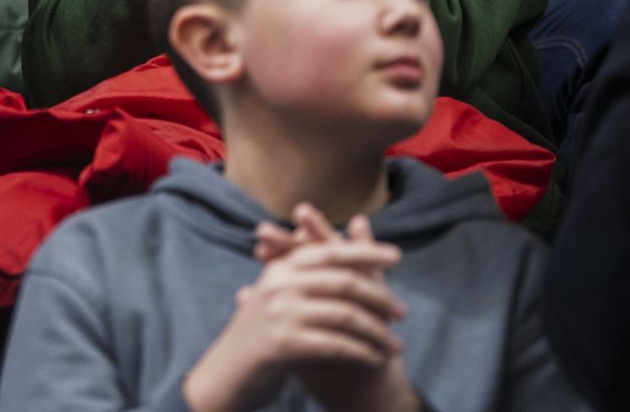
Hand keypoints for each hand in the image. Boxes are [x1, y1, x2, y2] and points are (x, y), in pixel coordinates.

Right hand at [181, 234, 407, 411]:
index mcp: (280, 270)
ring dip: (377, 331)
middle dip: (379, 296)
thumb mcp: (276, 299)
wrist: (226, 376)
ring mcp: (280, 314)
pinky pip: (337, 345)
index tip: (395, 256)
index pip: (328, 252)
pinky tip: (376, 361)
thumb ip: (304, 278)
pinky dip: (362, 352)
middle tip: (402, 312)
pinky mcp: (284, 345)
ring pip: (346, 316)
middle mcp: (279, 286)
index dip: (364, 252)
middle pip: (344, 282)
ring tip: (396, 346)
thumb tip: (340, 253)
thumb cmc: (259, 337)